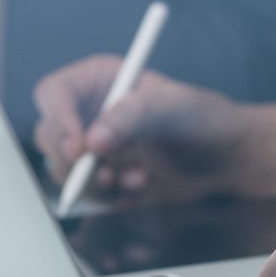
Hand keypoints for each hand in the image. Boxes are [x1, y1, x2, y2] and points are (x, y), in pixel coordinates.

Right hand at [33, 55, 275, 205]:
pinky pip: (84, 192)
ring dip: (95, 181)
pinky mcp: (99, 176)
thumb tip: (93, 142)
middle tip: (103, 173)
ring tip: (136, 177)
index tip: (79, 148)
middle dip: (74, 160)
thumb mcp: (172, 107)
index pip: (54, 94)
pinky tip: (138, 186)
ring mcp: (91, 147)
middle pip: (49, 136)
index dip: (58, 119)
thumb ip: (131, 117)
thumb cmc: (204, 119)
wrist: (226, 160)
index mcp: (98, 81)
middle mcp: (87, 112)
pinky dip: (108, 196)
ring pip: (62, 169)